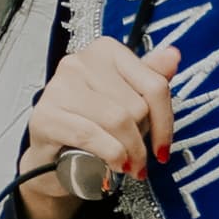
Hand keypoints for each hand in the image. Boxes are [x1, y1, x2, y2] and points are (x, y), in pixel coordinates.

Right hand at [20, 37, 181, 218]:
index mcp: (104, 51)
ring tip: (130, 167)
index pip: (154, 84)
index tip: (163, 148)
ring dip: (130, 152)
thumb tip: (173, 55)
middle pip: (136, 105)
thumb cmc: (91, 125)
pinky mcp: (45, 115)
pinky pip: (90, 135)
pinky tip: (115, 166)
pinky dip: (110, 154)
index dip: (165, 122)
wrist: (51, 158)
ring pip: (116, 120)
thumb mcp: (126, 101)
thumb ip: (149, 78)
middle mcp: (79, 62)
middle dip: (143, 139)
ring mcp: (58, 87)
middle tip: (138, 157)